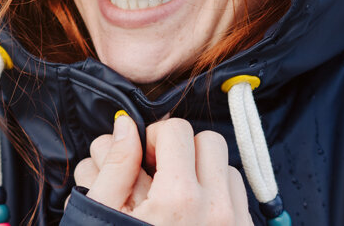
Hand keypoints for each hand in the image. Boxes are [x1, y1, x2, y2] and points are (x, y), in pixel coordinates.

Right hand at [73, 116, 249, 224]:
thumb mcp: (104, 214)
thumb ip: (116, 166)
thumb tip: (125, 127)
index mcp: (177, 200)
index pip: (176, 131)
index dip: (154, 137)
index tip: (143, 156)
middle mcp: (214, 210)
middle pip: (209, 142)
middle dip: (183, 148)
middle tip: (159, 171)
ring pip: (228, 168)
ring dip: (203, 172)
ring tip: (175, 196)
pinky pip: (238, 198)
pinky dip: (218, 196)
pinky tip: (192, 216)